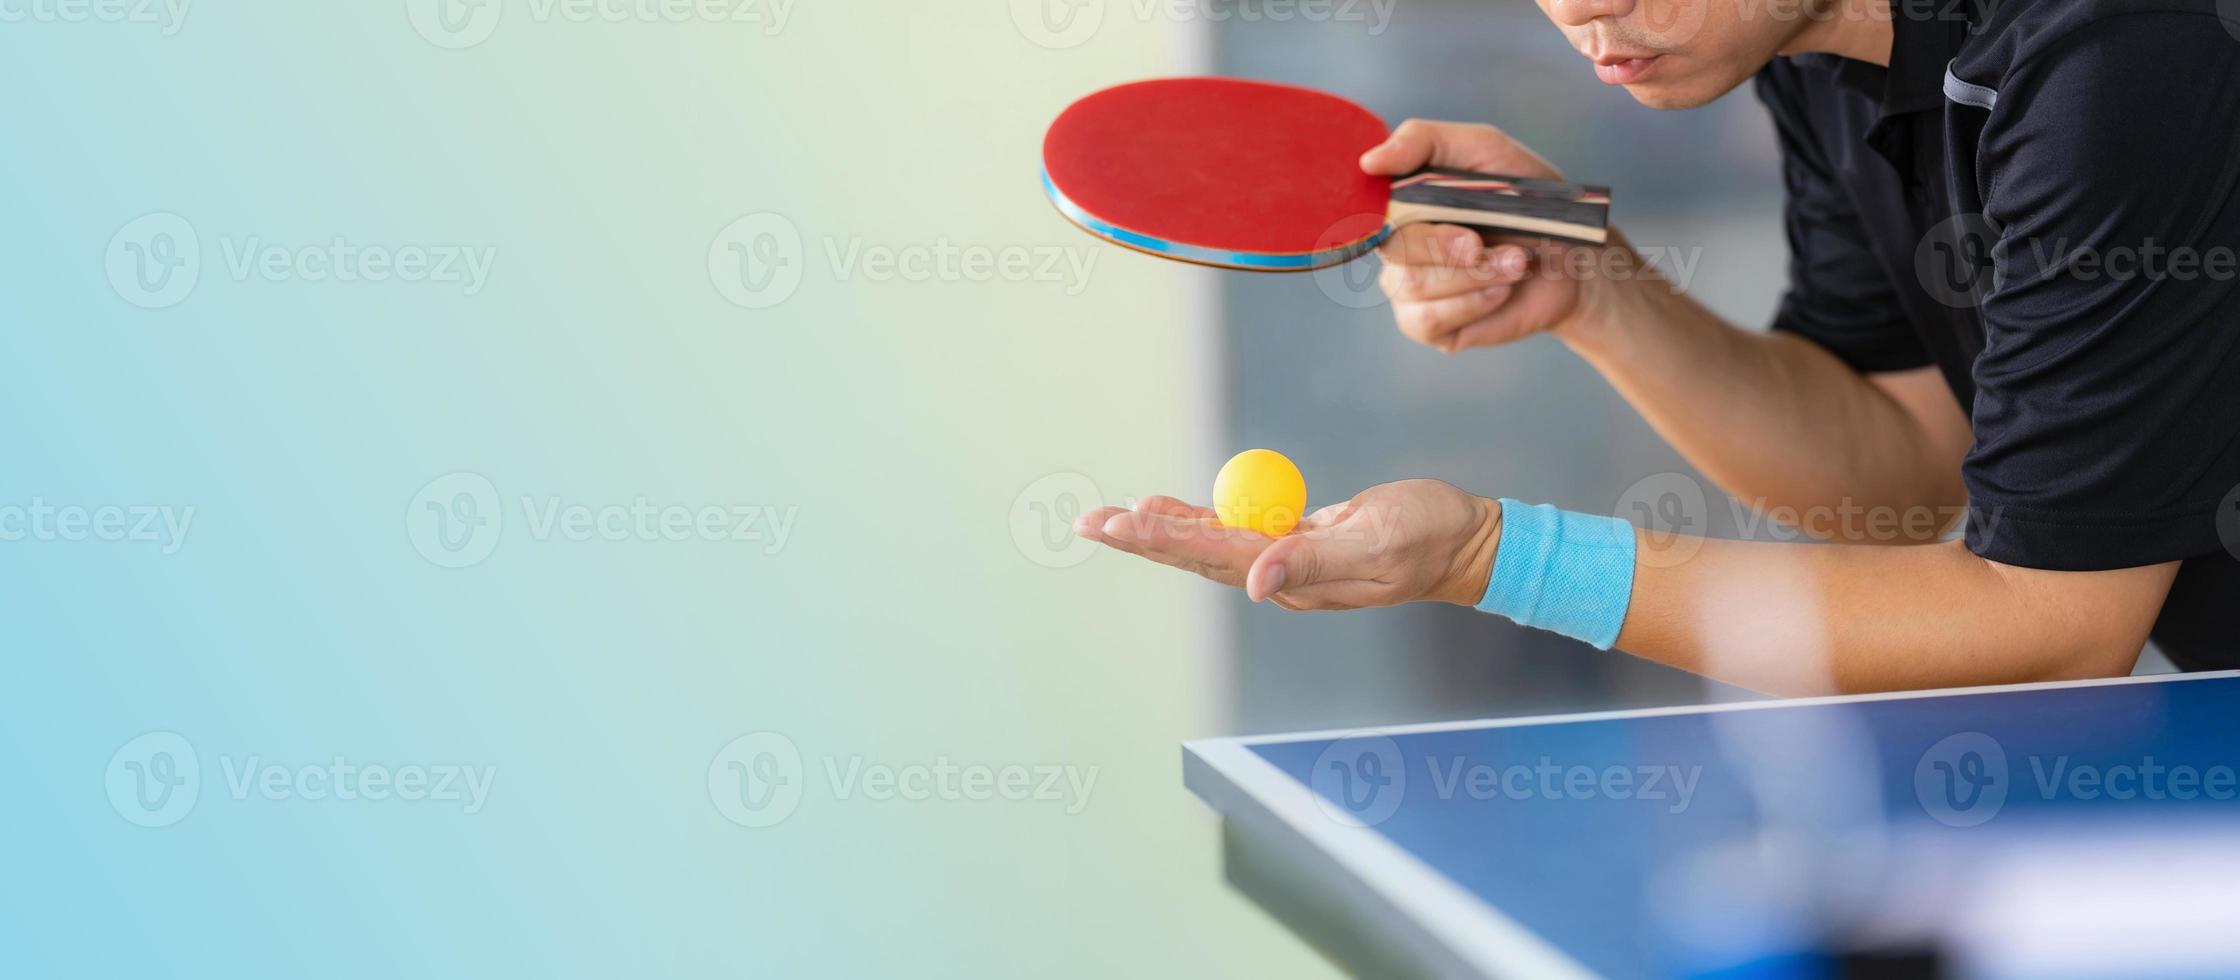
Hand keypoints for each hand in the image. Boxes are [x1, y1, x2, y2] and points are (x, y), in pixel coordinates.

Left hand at [1073, 480, 1501, 610]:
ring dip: (1160, 530)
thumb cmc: (1429, 538)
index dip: (1162, 539)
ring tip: (1114, 516)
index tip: (1119, 522)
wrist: (1465, 541)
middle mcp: (1280, 576)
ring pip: (1208, 544)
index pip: (1213, 557)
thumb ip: (1314, 561)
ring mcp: (1287, 560)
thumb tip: (1256, 585)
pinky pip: (1235, 530)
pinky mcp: (1296, 541)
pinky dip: (1197, 518)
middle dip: (1141, 539)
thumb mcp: (1377, 543)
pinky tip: (1167, 508)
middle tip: (1088, 521)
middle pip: (1196, 555)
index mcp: (1294, 578)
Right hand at [1361, 120, 1611, 352]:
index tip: (1412, 204)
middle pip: (1390, 246)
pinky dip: (1472, 302)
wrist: (1575, 262)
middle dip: (1444, 245)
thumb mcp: (1484, 150)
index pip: (1364, 201)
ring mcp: (1406, 287)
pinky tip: (1500, 292)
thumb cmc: (1528, 201)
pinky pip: (1427, 318)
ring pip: (1411, 283)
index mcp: (1400, 199)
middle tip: (1483, 242)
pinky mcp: (1426, 324)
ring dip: (1473, 273)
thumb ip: (1423, 141)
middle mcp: (1395, 243)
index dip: (1380, 206)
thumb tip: (1369, 162)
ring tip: (1514, 264)